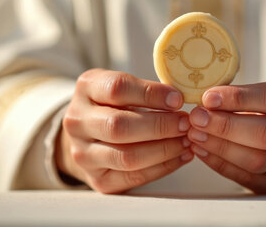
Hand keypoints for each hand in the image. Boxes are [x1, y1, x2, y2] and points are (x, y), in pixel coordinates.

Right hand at [55, 69, 193, 192]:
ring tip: (187, 140)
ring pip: (127, 156)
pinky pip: (134, 177)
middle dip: (160, 125)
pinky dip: (163, 167)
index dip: (150, 94)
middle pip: (119, 126)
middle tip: (186, 123)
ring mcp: (83, 153)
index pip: (116, 89)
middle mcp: (78, 121)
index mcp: (86, 89)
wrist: (87, 134)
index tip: (177, 99)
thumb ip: (145, 90)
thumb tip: (179, 99)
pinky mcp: (97, 179)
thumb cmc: (113, 104)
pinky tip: (181, 156)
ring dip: (165, 149)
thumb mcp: (122, 86)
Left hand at [187, 82, 265, 193]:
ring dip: (221, 147)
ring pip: (258, 160)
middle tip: (197, 118)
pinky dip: (220, 163)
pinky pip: (248, 178)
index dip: (238, 98)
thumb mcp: (263, 94)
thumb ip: (240, 96)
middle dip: (226, 126)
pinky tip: (202, 150)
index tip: (208, 97)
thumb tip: (204, 100)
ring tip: (195, 134)